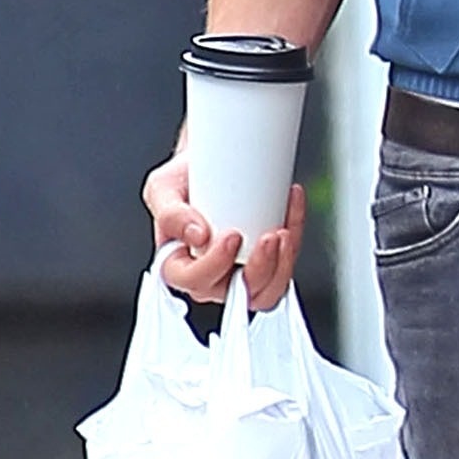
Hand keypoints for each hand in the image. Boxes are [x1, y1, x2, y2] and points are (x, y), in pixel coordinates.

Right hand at [142, 149, 305, 311]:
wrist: (210, 165)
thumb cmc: (184, 183)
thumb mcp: (163, 188)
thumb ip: (169, 213)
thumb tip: (196, 235)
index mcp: (179, 266)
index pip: (195, 281)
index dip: (215, 265)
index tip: (232, 236)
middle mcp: (211, 276)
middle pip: (238, 293)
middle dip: (260, 268)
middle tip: (268, 236)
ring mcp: (241, 273)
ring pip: (267, 289)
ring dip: (282, 264)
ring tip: (285, 230)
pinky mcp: (267, 262)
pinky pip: (285, 266)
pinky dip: (295, 239)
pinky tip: (292, 209)